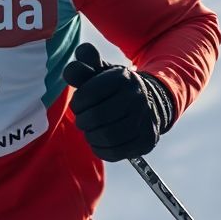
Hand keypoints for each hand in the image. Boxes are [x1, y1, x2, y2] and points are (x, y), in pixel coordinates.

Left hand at [62, 42, 173, 161]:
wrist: (149, 101)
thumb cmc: (114, 87)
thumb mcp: (99, 71)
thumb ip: (83, 67)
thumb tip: (70, 70)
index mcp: (122, 77)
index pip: (89, 94)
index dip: (77, 103)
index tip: (78, 104)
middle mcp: (137, 97)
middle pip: (97, 117)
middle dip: (82, 120)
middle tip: (82, 120)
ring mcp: (145, 120)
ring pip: (106, 136)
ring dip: (90, 136)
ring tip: (90, 131)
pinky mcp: (146, 141)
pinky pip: (116, 152)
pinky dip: (100, 149)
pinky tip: (99, 142)